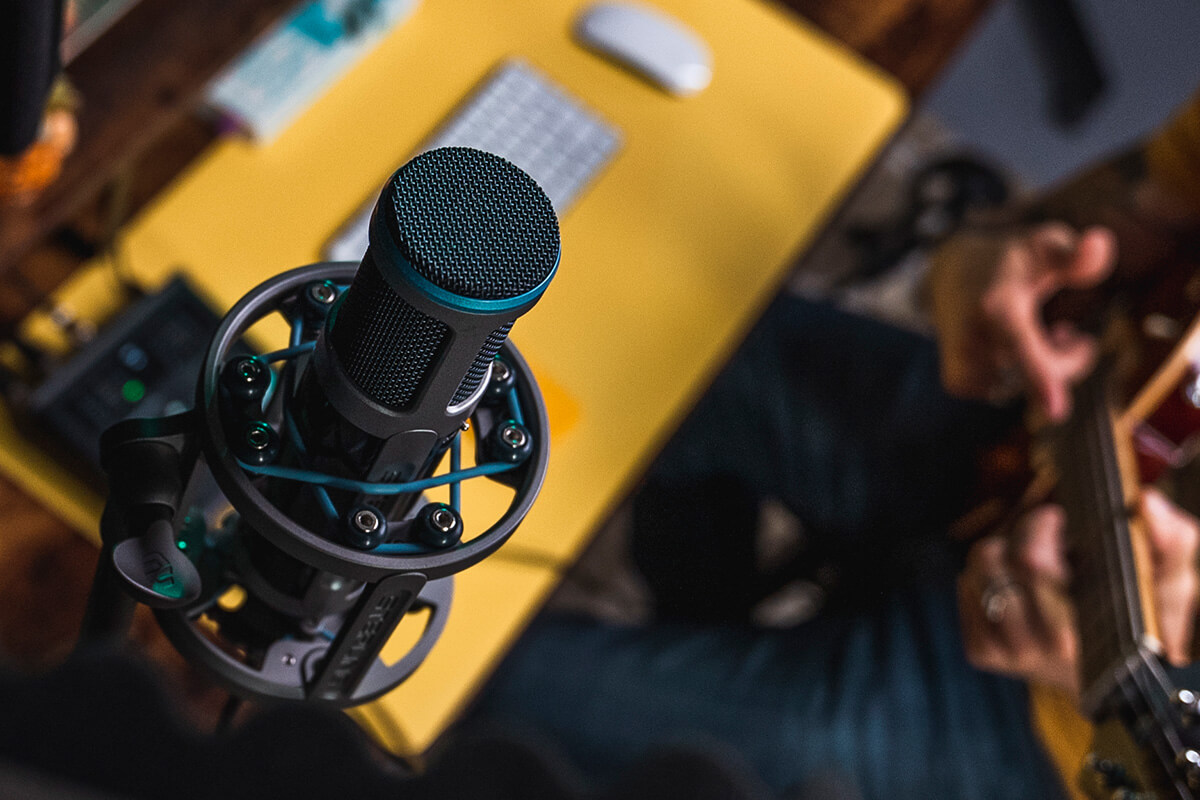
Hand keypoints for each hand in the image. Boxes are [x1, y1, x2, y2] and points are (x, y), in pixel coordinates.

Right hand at [928, 222, 1116, 421]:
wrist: (947, 275)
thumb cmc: (1005, 262)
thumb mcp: (1041, 245)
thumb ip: (1075, 253)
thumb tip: (1100, 243)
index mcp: (997, 304)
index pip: (1020, 343)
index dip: (1039, 375)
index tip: (1056, 410)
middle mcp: (973, 337)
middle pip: (1038, 372)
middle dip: (1066, 361)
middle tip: (1073, 335)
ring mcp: (961, 362)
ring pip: (1023, 388)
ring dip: (1042, 368)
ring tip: (1042, 336)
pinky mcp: (956, 380)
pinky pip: (1004, 394)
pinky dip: (1017, 380)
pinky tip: (1014, 356)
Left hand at [958, 488, 1199, 699]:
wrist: (1117, 680)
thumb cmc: (1141, 618)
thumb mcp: (1169, 582)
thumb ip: (1170, 541)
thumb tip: (1146, 502)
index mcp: (1080, 630)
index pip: (1032, 560)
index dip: (1041, 527)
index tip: (1060, 519)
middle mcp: (1038, 646)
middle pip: (998, 558)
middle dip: (1023, 532)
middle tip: (1049, 534)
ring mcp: (1007, 652)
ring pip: (977, 571)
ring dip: (1002, 553)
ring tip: (1033, 561)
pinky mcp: (983, 653)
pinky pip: (965, 590)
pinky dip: (987, 578)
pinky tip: (1019, 586)